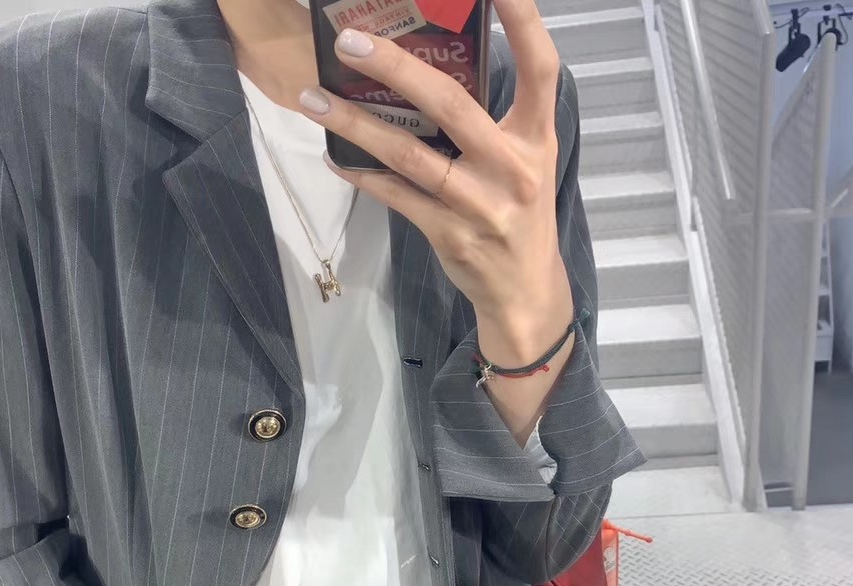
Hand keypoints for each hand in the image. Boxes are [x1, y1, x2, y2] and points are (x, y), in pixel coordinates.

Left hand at [297, 0, 573, 345]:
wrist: (524, 290)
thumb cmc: (518, 214)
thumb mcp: (524, 162)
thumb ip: (492, 121)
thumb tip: (429, 71)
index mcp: (535, 138)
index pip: (539, 68)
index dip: (523, 20)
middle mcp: (511, 168)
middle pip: (451, 105)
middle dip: (396, 68)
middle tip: (349, 41)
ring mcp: (479, 204)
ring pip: (409, 156)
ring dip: (355, 125)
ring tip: (313, 99)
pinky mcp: (450, 234)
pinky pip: (397, 197)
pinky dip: (364, 176)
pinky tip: (336, 158)